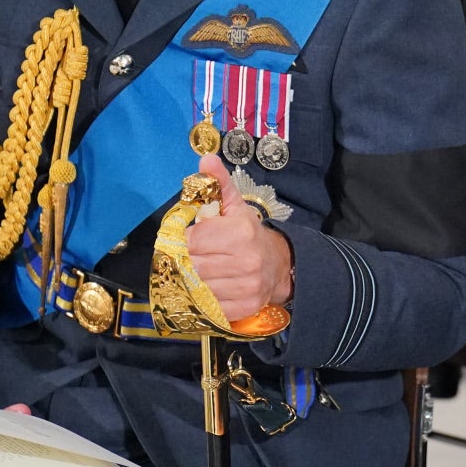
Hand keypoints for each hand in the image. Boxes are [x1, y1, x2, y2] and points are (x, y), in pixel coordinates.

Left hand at [186, 154, 293, 319]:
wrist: (278, 264)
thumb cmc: (248, 233)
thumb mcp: (234, 206)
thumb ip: (217, 183)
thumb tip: (206, 159)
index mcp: (241, 232)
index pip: (192, 241)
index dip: (186, 241)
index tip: (192, 241)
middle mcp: (247, 261)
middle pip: (193, 266)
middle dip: (188, 262)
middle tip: (195, 258)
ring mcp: (247, 287)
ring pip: (199, 288)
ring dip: (195, 282)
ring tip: (203, 273)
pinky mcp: (246, 307)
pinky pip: (210, 307)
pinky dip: (205, 300)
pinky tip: (212, 288)